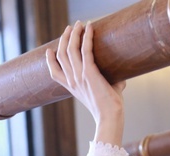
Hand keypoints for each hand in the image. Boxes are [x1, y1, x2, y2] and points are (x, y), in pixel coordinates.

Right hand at [46, 21, 125, 145]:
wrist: (110, 116)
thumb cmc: (110, 107)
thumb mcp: (104, 93)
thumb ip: (108, 83)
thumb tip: (120, 77)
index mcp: (72, 87)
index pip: (54, 72)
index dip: (49, 60)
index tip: (49, 50)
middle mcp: (72, 81)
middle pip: (61, 54)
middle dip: (64, 38)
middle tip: (70, 28)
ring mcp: (79, 76)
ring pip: (69, 49)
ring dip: (73, 33)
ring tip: (78, 24)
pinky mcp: (89, 72)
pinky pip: (85, 49)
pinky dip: (87, 37)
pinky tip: (90, 28)